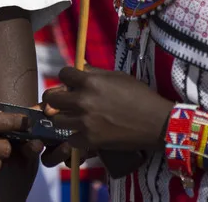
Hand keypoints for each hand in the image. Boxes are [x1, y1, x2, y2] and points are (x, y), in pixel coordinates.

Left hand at [41, 67, 172, 151]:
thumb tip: (80, 67)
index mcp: (90, 81)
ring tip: (75, 119)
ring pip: (57, 120)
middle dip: (56, 98)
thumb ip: (96, 73)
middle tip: (64, 102)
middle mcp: (83, 100)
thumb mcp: (118, 77)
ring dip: (65, 118)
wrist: (156, 123)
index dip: (67, 77)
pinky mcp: (90, 140)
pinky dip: (76, 137)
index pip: (63, 74)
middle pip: (51, 98)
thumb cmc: (140, 96)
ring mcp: (85, 121)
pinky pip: (70, 138)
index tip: (71, 83)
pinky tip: (85, 133)